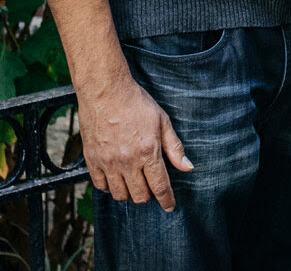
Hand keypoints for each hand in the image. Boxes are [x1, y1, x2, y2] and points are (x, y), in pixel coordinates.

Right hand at [77, 69, 192, 211]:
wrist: (106, 93)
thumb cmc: (137, 104)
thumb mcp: (163, 121)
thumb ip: (174, 147)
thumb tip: (188, 167)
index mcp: (148, 152)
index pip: (160, 186)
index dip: (167, 200)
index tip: (170, 206)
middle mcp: (127, 162)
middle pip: (140, 196)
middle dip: (149, 196)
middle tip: (152, 186)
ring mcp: (108, 163)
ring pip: (120, 194)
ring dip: (130, 192)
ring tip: (135, 181)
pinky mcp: (92, 161)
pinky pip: (101, 187)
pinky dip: (111, 187)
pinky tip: (117, 177)